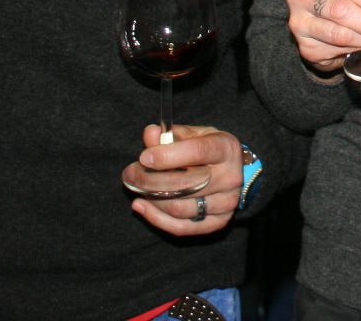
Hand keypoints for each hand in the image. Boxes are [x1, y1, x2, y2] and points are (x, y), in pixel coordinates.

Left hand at [124, 124, 243, 235]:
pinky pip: (181, 227)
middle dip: (149, 180)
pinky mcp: (217, 222)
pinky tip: (141, 205)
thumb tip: (150, 133)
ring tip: (138, 188)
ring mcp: (226, 202)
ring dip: (151, 199)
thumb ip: (170, 135)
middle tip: (130, 174)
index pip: (197, 152)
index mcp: (226, 149)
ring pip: (178, 207)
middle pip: (184, 184)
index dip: (167, 156)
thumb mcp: (193, 134)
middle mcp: (230, 177)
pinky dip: (156, 218)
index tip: (144, 157)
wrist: (231, 171)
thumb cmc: (208, 149)